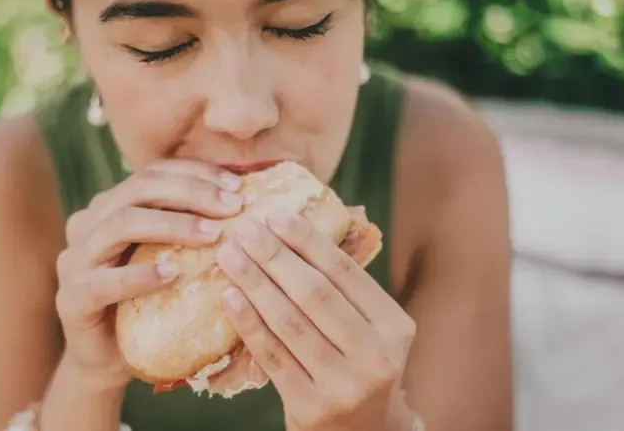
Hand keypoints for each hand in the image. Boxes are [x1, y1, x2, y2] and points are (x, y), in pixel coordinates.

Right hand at [55, 159, 243, 388]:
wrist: (110, 359)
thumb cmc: (150, 302)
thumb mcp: (171, 257)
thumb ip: (190, 227)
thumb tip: (245, 198)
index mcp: (109, 206)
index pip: (152, 173)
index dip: (195, 173)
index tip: (237, 185)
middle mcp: (87, 224)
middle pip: (137, 190)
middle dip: (190, 193)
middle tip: (233, 207)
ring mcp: (74, 260)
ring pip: (120, 225)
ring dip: (171, 225)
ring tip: (212, 235)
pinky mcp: (71, 299)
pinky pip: (103, 282)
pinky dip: (139, 275)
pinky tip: (172, 274)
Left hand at [215, 212, 416, 430]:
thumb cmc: (356, 368)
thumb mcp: (369, 331)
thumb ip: (342, 293)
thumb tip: (286, 233)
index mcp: (395, 326)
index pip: (345, 272)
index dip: (307, 240)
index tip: (275, 215)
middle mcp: (376, 356)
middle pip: (315, 293)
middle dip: (274, 256)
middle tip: (244, 230)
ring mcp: (344, 385)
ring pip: (290, 322)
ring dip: (254, 282)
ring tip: (229, 256)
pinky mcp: (311, 408)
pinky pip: (272, 356)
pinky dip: (248, 322)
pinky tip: (228, 296)